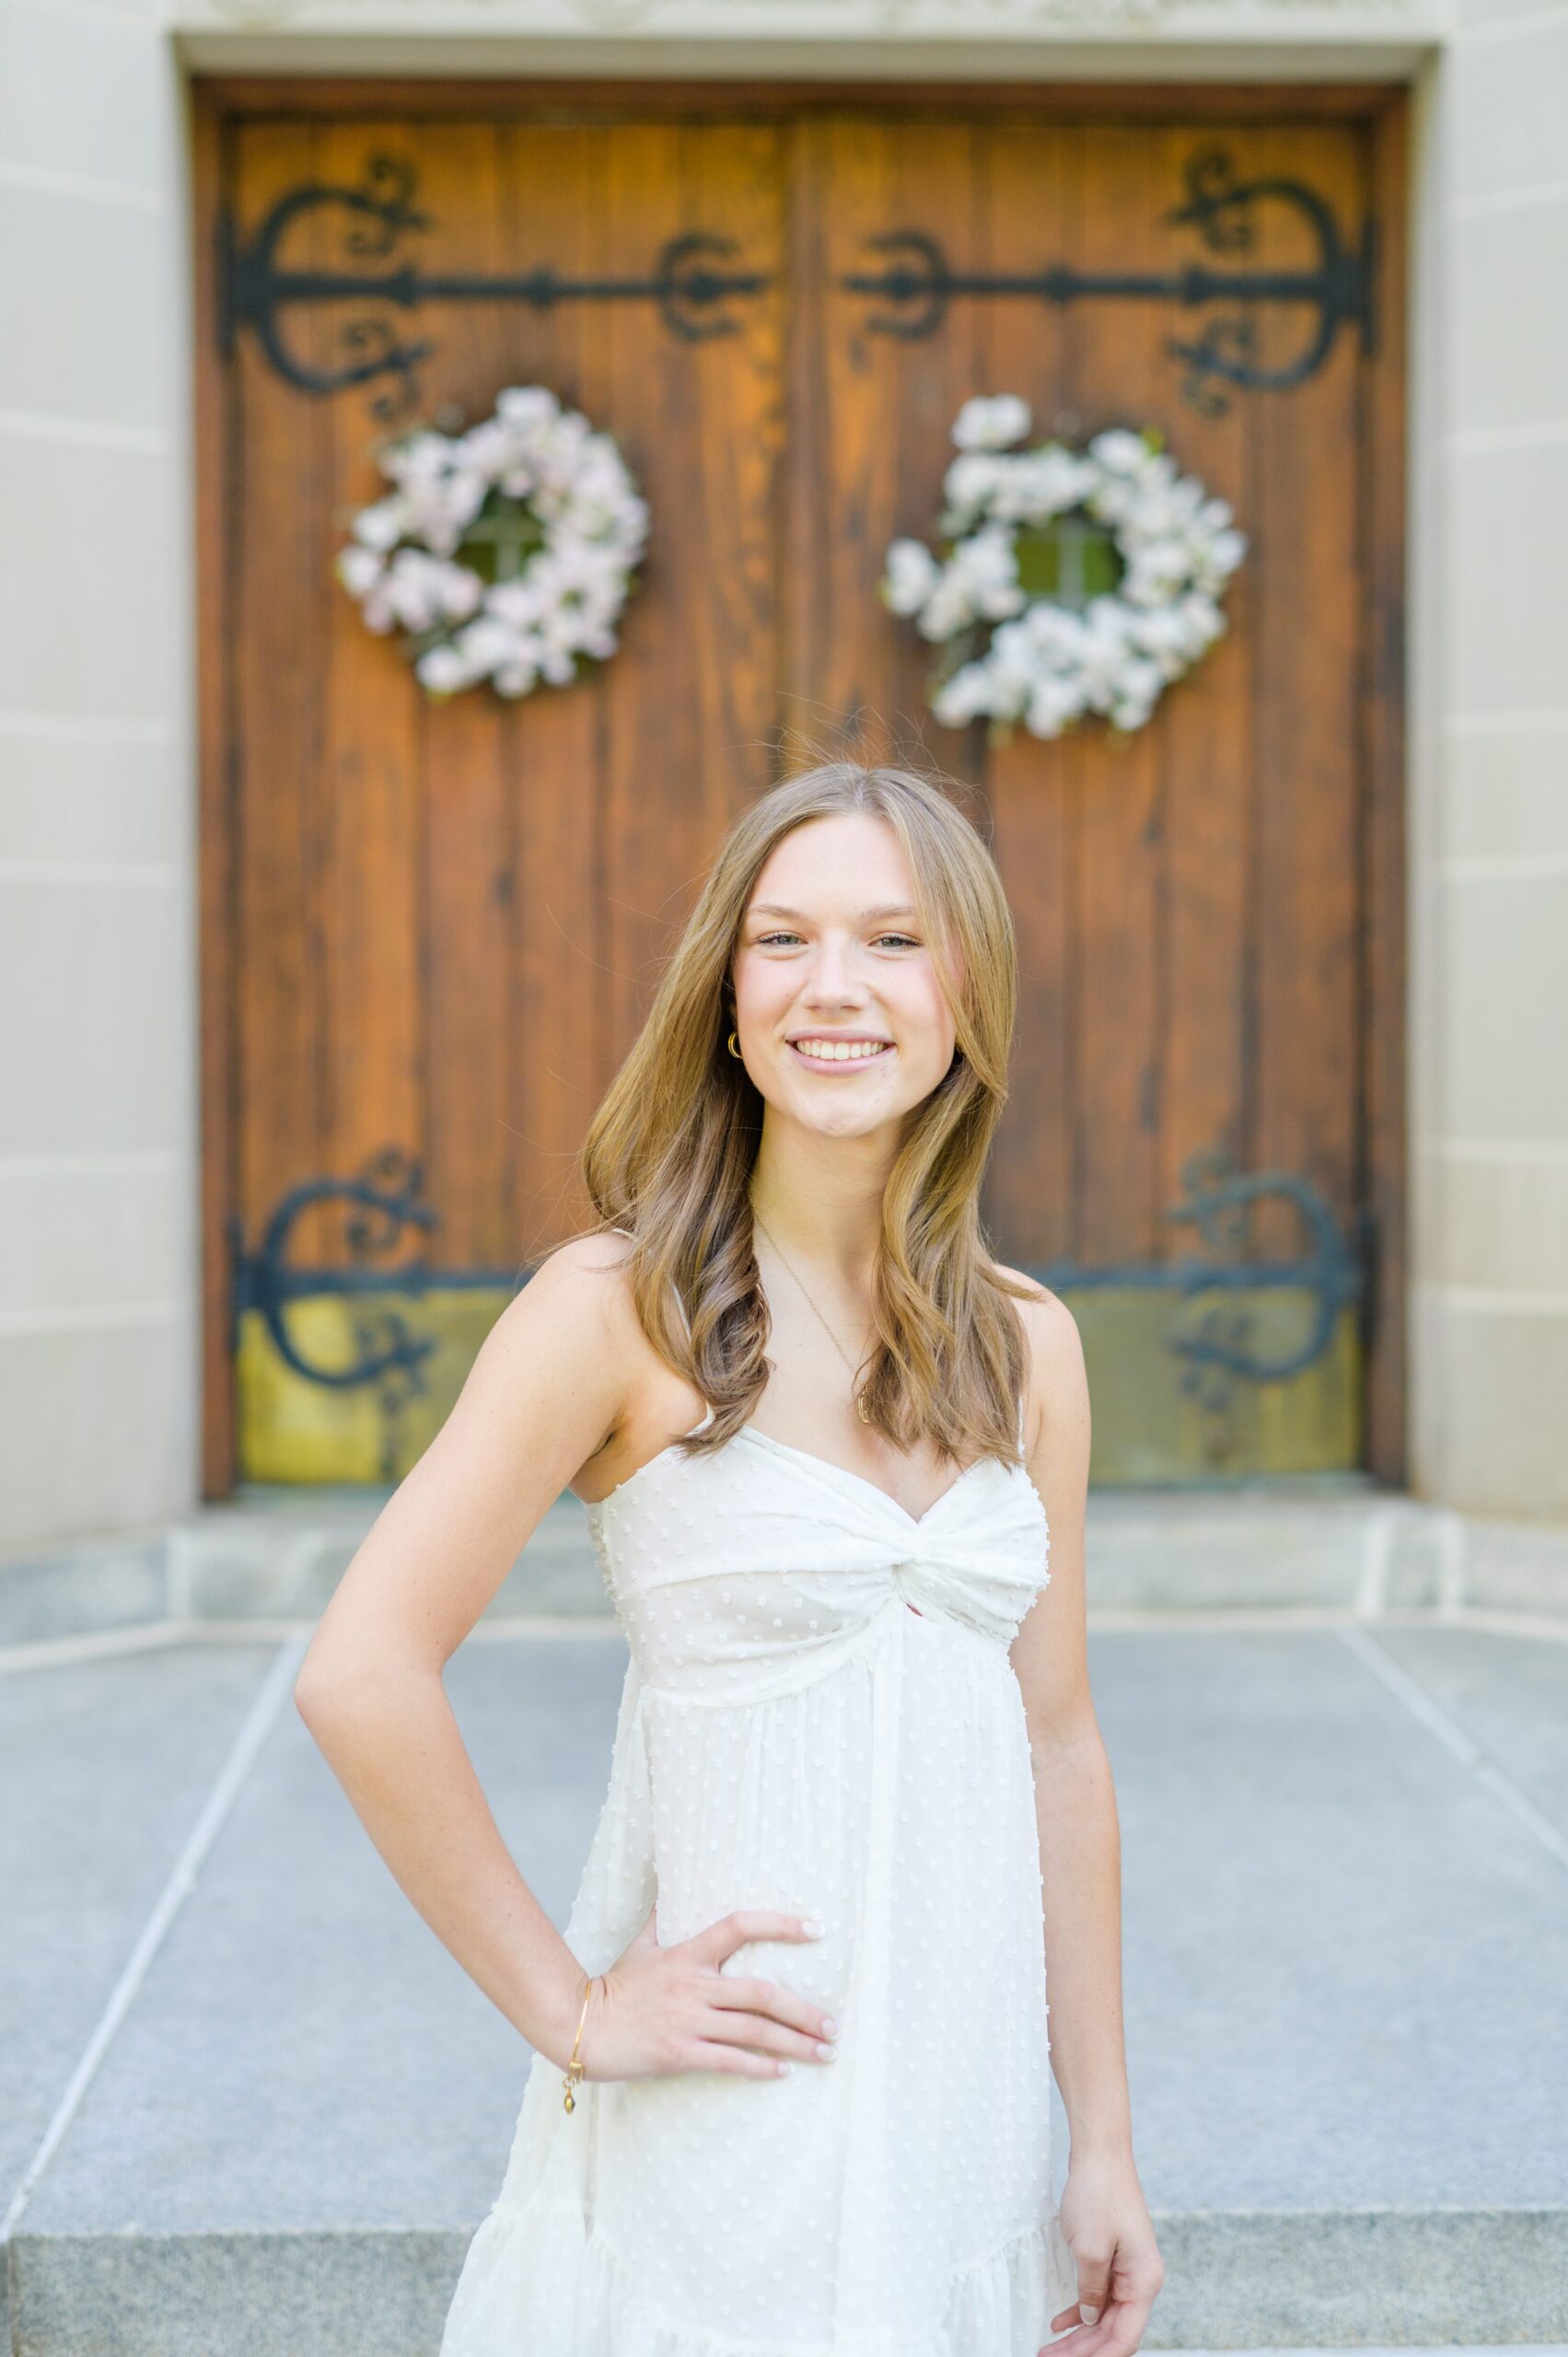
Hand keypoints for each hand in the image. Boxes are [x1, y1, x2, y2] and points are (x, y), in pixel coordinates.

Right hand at [577, 1903, 840, 2083]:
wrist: (581, 2027)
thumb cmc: (612, 1987)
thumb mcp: (639, 1946)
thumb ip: (659, 1919)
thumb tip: (664, 1886)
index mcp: (688, 1954)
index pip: (740, 1926)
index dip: (781, 1924)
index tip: (816, 1929)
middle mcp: (695, 1985)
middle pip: (762, 1993)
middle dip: (804, 2010)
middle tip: (834, 2023)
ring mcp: (689, 2021)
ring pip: (753, 2031)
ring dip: (795, 2043)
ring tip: (824, 2051)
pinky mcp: (680, 2053)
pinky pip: (729, 2061)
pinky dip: (760, 2067)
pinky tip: (784, 2071)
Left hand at [1040, 2151, 1163, 2354]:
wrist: (1100, 2152)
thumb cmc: (1098, 2195)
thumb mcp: (1089, 2249)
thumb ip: (1090, 2290)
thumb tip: (1089, 2320)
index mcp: (1143, 2280)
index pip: (1124, 2336)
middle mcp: (1141, 2279)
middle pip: (1113, 2330)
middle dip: (1083, 2351)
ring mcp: (1128, 2269)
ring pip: (1103, 2315)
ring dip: (1079, 2335)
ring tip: (1049, 2349)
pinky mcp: (1114, 2258)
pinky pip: (1098, 2295)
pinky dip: (1079, 2311)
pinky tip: (1058, 2323)